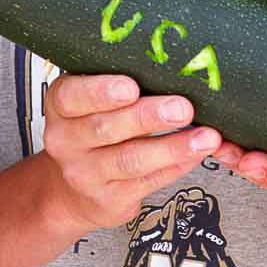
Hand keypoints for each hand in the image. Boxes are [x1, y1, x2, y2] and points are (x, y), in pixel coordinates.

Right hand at [40, 73, 221, 232]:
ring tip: (204, 138)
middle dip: (148, 116)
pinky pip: (148, 181)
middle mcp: (67, 141)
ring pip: (131, 160)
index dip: (101, 91)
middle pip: (106, 128)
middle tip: (182, 108)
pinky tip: (195, 155)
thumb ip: (118, 84)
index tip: (131, 87)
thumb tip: (172, 66)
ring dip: (173, 147)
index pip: (72, 96)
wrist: (69, 191)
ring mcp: (86, 174)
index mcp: (61, 107)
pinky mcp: (109, 200)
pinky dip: (176, 166)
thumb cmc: (89, 132)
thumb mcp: (88, 102)